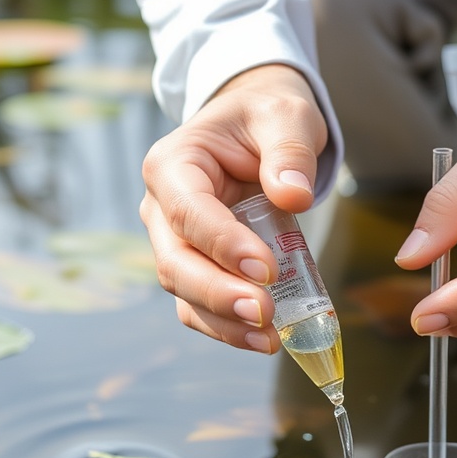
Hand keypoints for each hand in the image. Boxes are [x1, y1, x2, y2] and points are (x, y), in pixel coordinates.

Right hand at [139, 64, 327, 352]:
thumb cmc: (266, 118)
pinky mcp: (196, 267)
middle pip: (175, 262)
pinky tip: (266, 340)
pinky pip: (202, 307)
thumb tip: (295, 195)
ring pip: (184, 293)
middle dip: (218, 293)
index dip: (223, 244)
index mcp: (173, 165)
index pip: (189, 211)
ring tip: (269, 339)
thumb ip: (290, 151)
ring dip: (224, 322)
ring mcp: (174, 242)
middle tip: (263, 313)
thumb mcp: (286, 117)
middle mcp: (161, 208)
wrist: (257, 128)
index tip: (266, 268)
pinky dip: (229, 328)